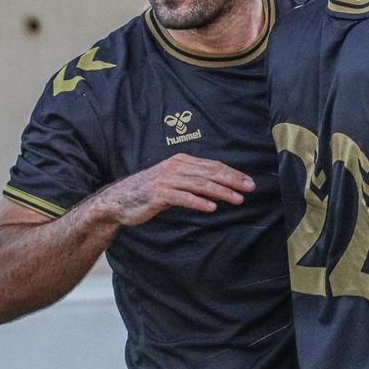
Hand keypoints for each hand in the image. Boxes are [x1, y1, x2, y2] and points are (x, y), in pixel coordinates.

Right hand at [92, 153, 254, 225]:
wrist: (119, 199)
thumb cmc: (150, 191)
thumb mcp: (174, 181)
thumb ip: (194, 180)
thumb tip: (220, 185)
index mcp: (182, 161)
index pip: (213, 166)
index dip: (233, 174)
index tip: (249, 182)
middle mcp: (176, 167)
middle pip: (210, 173)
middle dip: (233, 181)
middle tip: (250, 189)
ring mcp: (167, 180)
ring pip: (200, 184)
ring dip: (221, 192)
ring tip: (237, 199)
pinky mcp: (158, 194)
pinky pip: (183, 198)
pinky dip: (198, 202)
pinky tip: (212, 207)